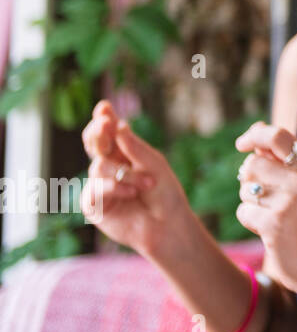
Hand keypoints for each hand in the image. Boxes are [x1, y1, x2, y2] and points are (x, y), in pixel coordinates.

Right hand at [80, 100, 193, 257]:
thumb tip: (119, 125)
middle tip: (105, 123)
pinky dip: (117, 189)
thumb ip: (134, 148)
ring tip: (148, 184)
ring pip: (100, 166)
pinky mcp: (94, 204)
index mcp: (124, 153)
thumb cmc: (164, 193)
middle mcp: (109, 166)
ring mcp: (99, 184)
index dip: (104, 119)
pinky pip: (98, 188)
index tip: (104, 107)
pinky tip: (132, 194)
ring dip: (127, 174)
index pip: (109, 132)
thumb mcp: (154, 165)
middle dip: (99, 132)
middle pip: (95, 143)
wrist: (167, 224)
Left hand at [234, 122, 296, 295]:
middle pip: (252, 163)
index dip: (254, 136)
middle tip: (264, 196)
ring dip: (250, 202)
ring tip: (272, 214)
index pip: (277, 135)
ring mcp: (290, 201)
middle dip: (248, 180)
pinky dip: (250, 220)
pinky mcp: (275, 223)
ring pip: (245, 188)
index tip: (241, 145)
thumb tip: (256, 128)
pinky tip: (268, 229)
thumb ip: (282, 157)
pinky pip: (244, 211)